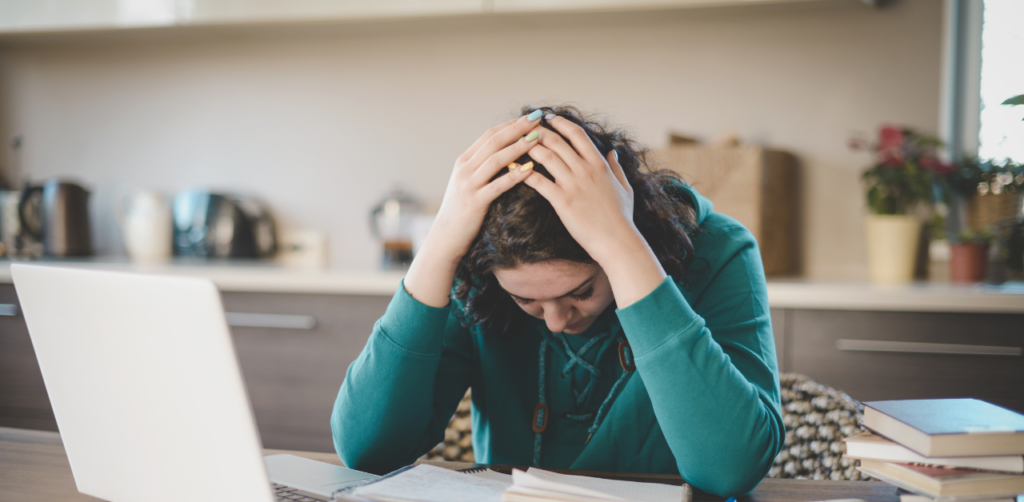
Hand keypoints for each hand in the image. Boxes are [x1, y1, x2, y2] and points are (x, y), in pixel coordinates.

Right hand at [404, 114, 540, 306]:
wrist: (445, 237)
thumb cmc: (462, 211)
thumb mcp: (468, 184)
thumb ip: (481, 168)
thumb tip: (504, 153)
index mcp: (464, 161)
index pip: (489, 135)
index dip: (510, 125)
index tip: (528, 117)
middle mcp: (465, 169)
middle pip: (494, 142)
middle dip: (517, 129)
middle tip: (537, 119)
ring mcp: (468, 184)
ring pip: (496, 159)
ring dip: (518, 147)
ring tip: (537, 138)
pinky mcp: (475, 202)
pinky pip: (498, 185)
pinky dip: (515, 175)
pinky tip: (530, 168)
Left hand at [523, 116, 666, 306]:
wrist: (617, 241)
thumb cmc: (622, 217)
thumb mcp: (625, 187)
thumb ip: (617, 167)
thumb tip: (612, 151)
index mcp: (600, 164)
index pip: (577, 134)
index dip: (561, 123)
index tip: (549, 118)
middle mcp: (585, 170)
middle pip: (557, 141)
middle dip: (539, 131)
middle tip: (526, 127)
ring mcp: (573, 184)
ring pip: (546, 156)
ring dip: (528, 147)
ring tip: (515, 143)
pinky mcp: (562, 200)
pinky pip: (538, 181)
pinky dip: (524, 172)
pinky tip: (513, 168)